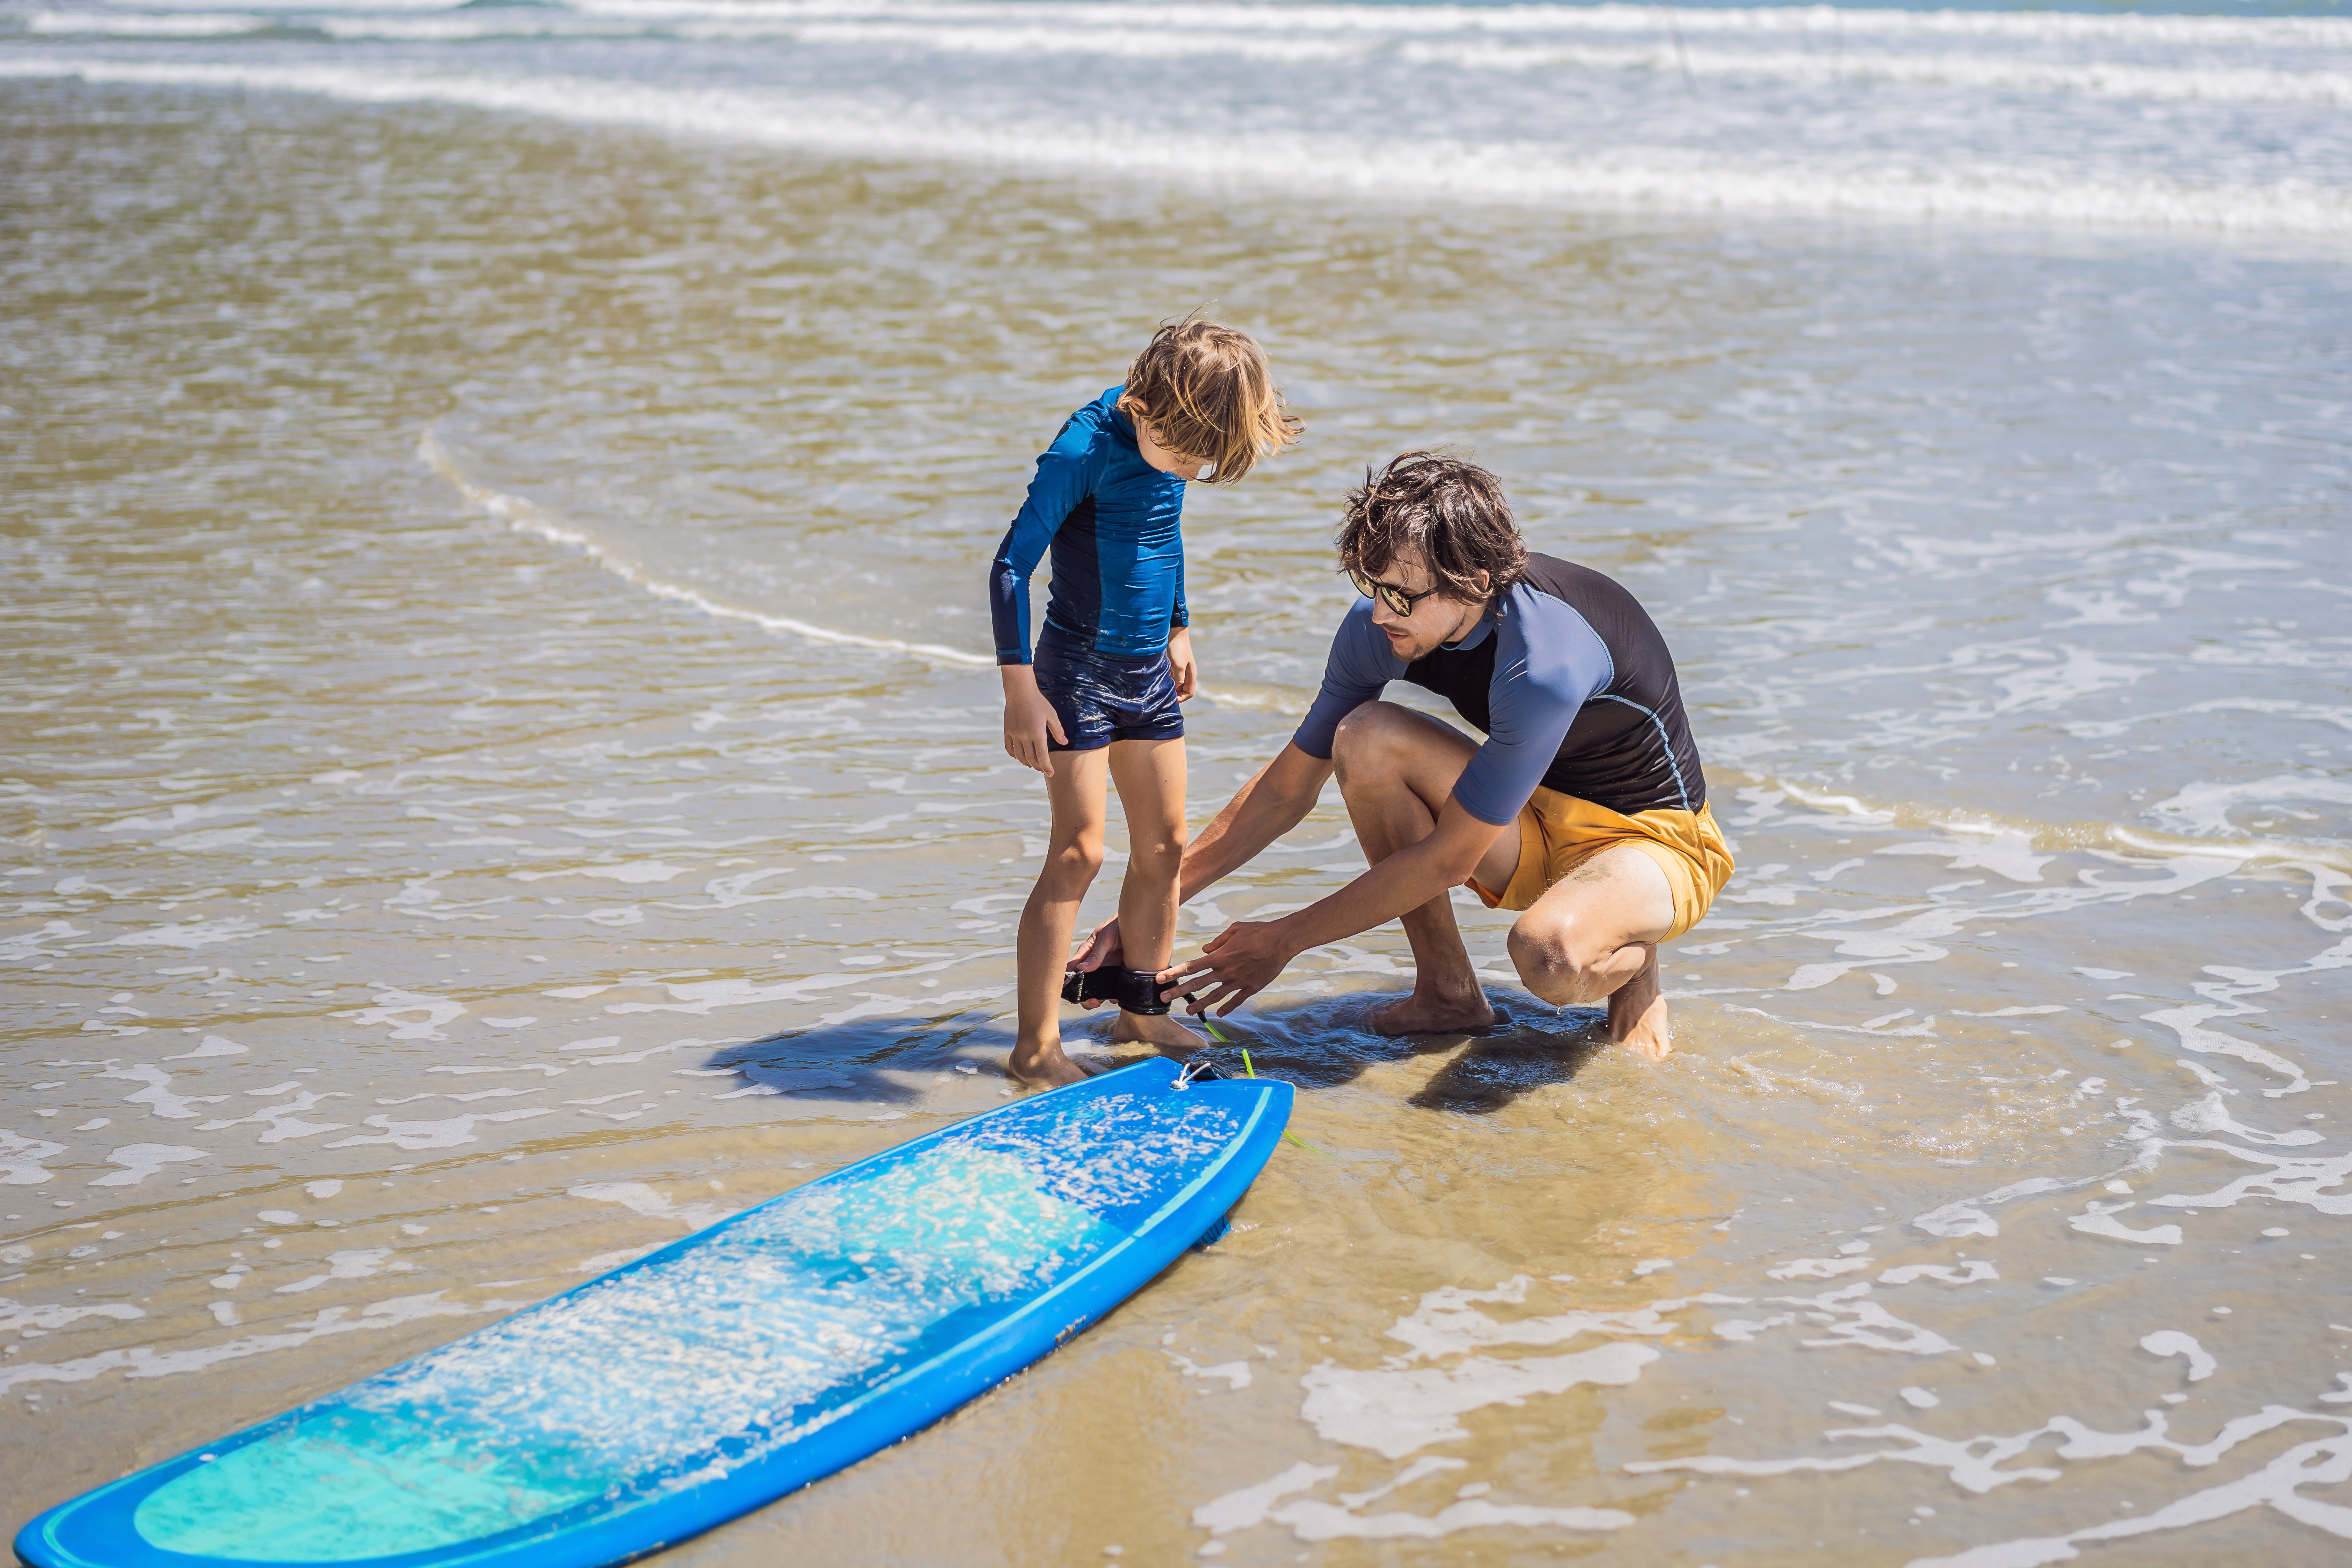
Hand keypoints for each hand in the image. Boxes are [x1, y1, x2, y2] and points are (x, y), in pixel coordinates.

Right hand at [1000, 665, 1066, 775]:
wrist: (1020, 691)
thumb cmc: (1038, 702)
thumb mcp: (1051, 715)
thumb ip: (1057, 730)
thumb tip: (1065, 743)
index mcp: (1037, 733)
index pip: (1042, 756)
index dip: (1047, 767)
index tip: (1051, 773)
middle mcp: (1024, 736)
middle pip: (1031, 758)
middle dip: (1038, 766)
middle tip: (1043, 769)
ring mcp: (1014, 734)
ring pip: (1020, 756)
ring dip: (1027, 763)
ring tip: (1032, 764)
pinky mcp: (1007, 731)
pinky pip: (1009, 748)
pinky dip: (1014, 755)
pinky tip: (1019, 757)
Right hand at [1067, 916, 1122, 1008]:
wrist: (1138, 925)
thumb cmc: (1117, 926)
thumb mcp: (1105, 939)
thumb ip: (1095, 954)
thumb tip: (1081, 969)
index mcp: (1085, 955)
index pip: (1071, 972)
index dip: (1069, 985)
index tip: (1074, 993)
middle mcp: (1093, 965)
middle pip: (1083, 986)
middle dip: (1086, 998)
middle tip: (1095, 1002)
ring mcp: (1105, 970)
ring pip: (1098, 990)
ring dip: (1100, 998)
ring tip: (1108, 998)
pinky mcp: (1117, 974)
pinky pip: (1113, 988)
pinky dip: (1115, 995)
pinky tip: (1120, 995)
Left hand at [1160, 918, 1294, 1017]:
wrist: (1281, 941)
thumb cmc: (1258, 931)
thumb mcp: (1235, 929)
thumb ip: (1217, 941)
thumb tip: (1204, 949)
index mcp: (1219, 956)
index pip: (1191, 967)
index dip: (1173, 974)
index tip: (1159, 979)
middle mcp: (1225, 971)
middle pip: (1197, 984)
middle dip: (1178, 992)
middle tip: (1163, 999)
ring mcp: (1238, 981)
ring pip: (1214, 997)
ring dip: (1200, 1005)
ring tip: (1188, 1012)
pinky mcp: (1251, 987)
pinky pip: (1236, 1000)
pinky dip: (1227, 1008)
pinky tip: (1219, 1014)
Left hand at [1166, 626, 1197, 702]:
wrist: (1174, 632)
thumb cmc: (1178, 649)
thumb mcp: (1178, 666)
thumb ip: (1179, 679)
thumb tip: (1176, 689)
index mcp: (1191, 675)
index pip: (1189, 693)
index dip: (1181, 698)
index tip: (1171, 699)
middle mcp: (1186, 674)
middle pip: (1181, 690)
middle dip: (1174, 694)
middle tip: (1163, 694)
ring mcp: (1179, 670)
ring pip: (1175, 684)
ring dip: (1169, 687)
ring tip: (1160, 687)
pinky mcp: (1172, 666)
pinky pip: (1170, 677)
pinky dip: (1166, 681)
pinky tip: (1159, 679)